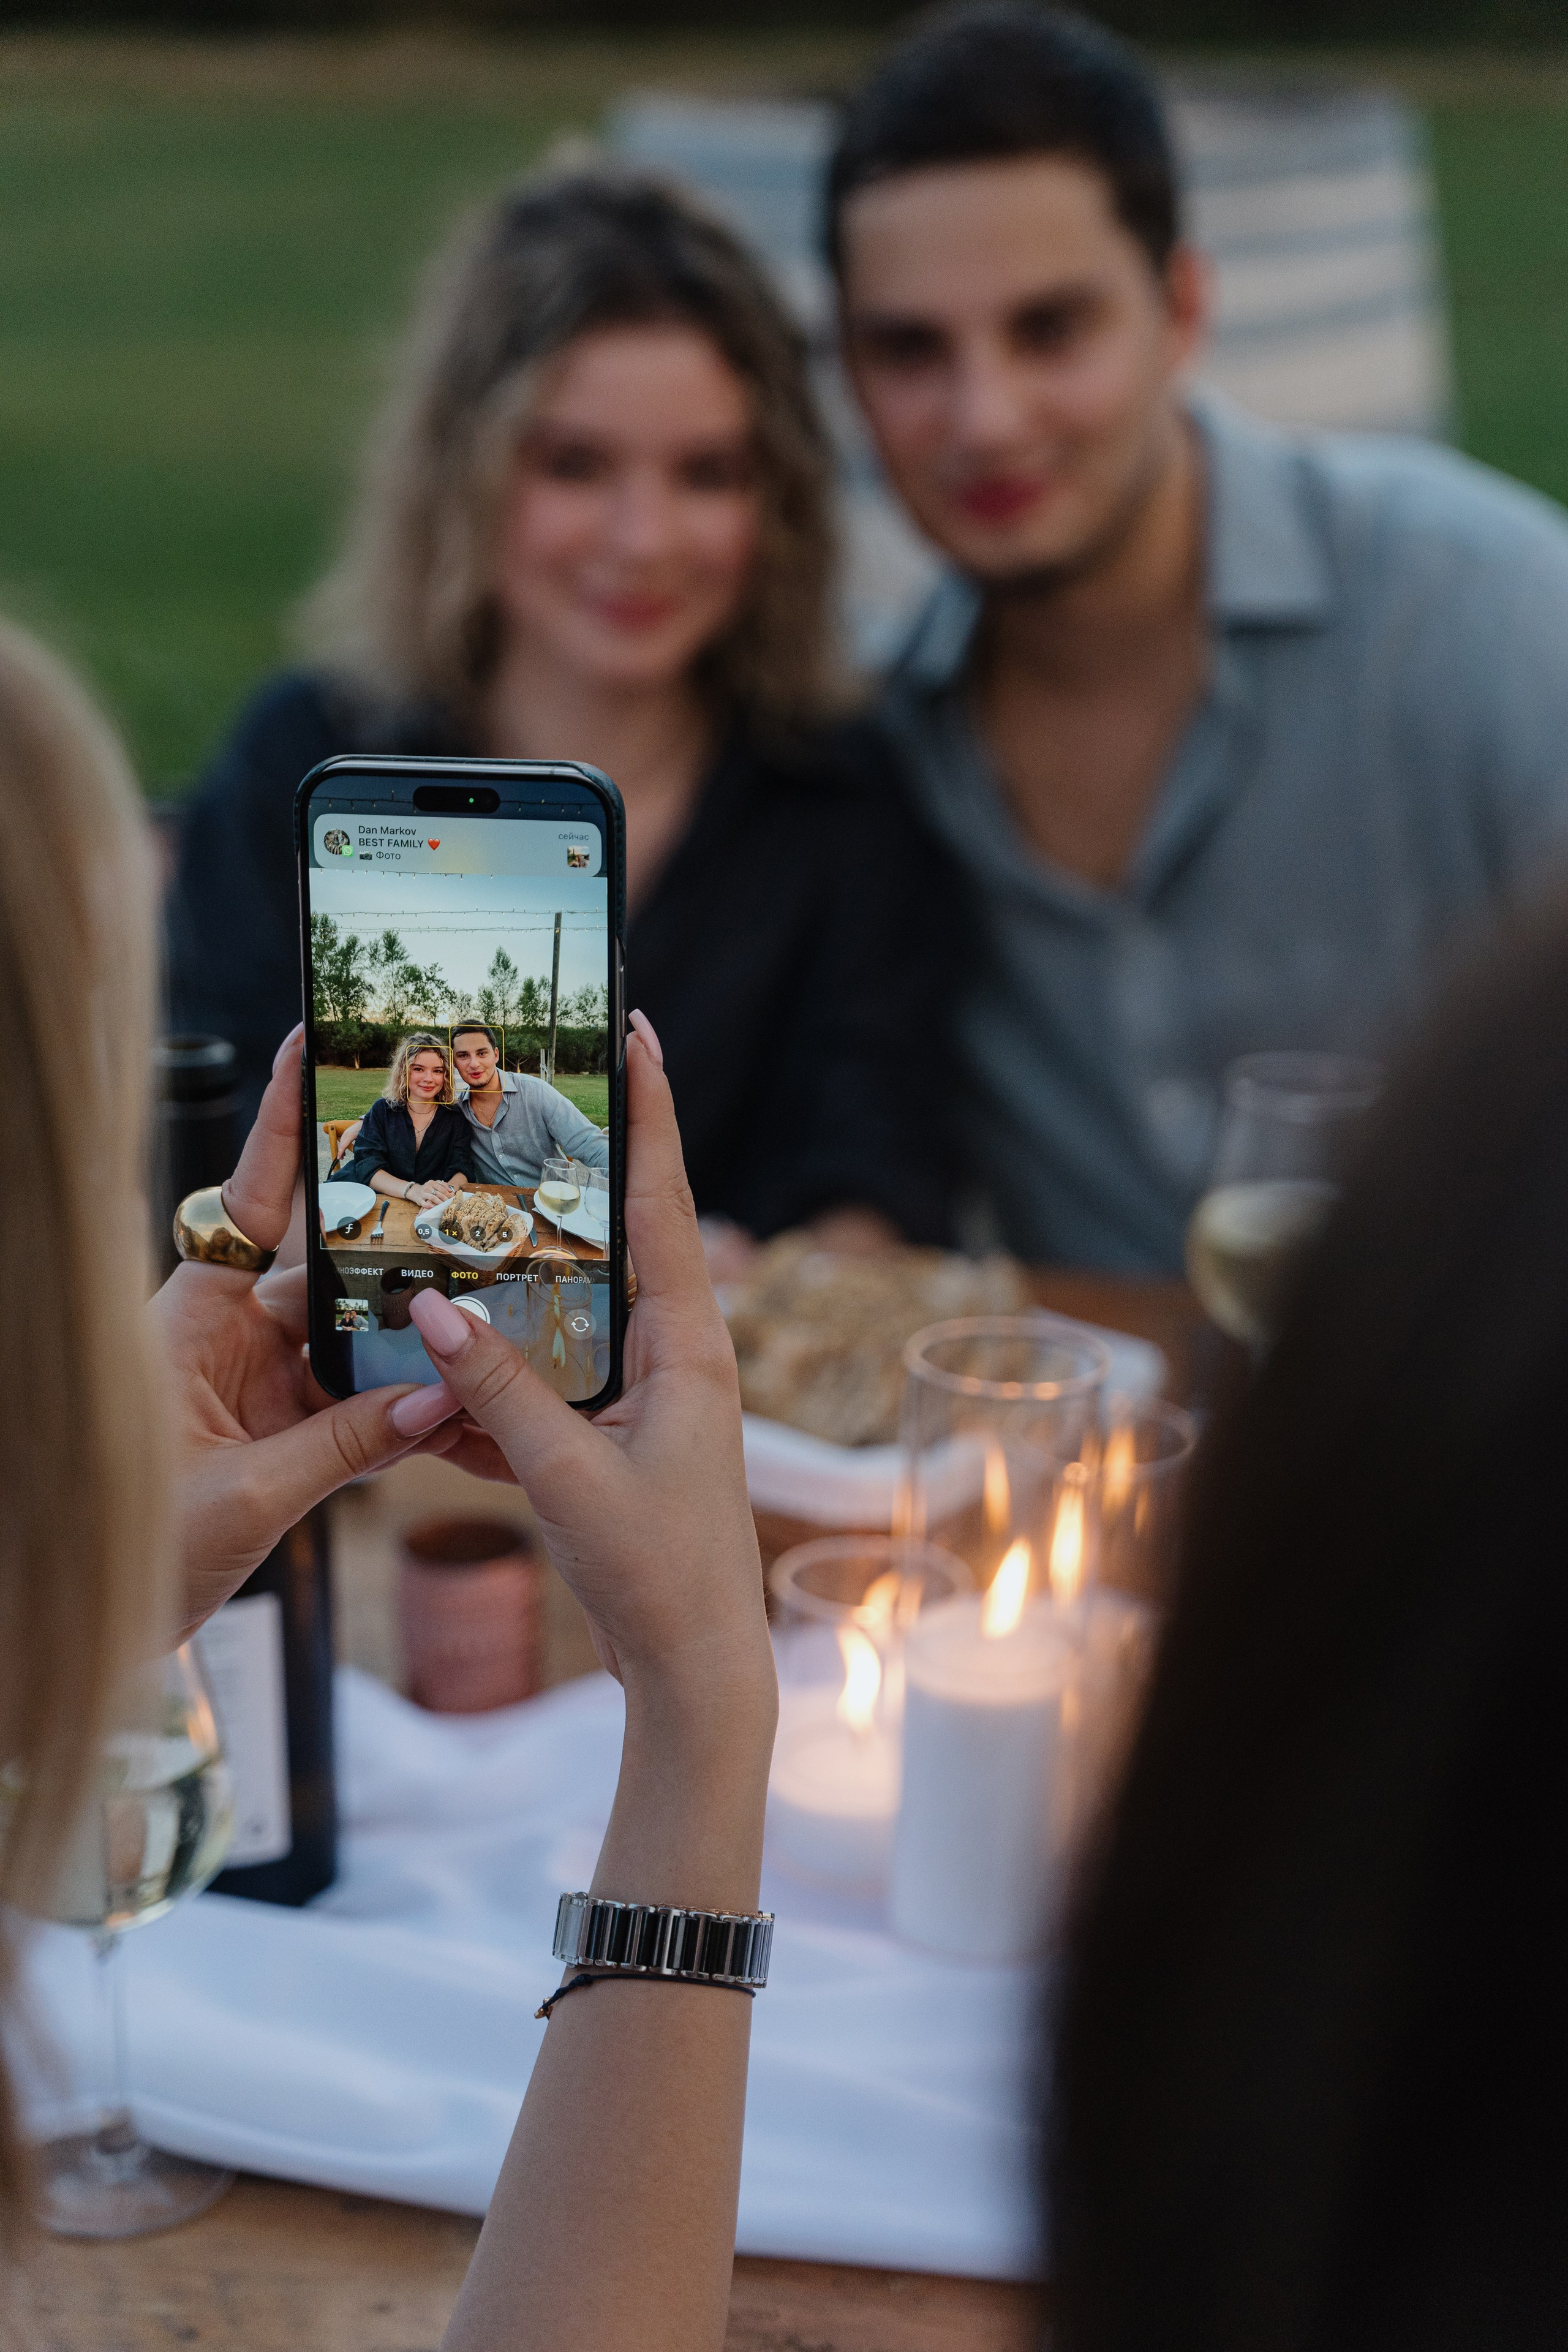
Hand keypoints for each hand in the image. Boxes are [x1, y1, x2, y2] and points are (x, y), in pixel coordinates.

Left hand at [153, 1028, 509, 1636]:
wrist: (89, 1628)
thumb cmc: (123, 1550)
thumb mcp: (240, 1497)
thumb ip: (346, 1446)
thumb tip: (441, 1398)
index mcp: (191, 1320)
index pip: (246, 1200)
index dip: (280, 1123)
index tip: (308, 1043)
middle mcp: (228, 1336)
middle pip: (330, 1270)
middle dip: (403, 1256)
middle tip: (478, 1222)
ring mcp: (258, 1384)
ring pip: (358, 1340)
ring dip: (420, 1350)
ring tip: (492, 1339)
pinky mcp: (283, 1434)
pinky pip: (359, 1406)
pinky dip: (407, 1416)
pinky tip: (464, 1420)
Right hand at [395, 1015, 773, 1738]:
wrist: (693, 1672)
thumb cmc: (656, 1574)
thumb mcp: (565, 1478)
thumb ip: (497, 1390)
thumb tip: (430, 1301)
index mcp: (687, 1344)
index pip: (664, 1200)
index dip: (650, 1111)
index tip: (639, 1027)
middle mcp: (673, 1353)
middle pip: (613, 1236)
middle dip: (564, 1174)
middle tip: (518, 1093)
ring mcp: (643, 1394)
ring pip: (566, 1311)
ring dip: (513, 1283)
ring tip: (450, 1226)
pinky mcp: (611, 1437)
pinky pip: (545, 1383)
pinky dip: (496, 1380)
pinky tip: (435, 1376)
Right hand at [409, 1179, 454, 1207]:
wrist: (415, 1191)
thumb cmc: (427, 1188)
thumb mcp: (434, 1184)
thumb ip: (443, 1185)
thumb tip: (451, 1190)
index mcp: (432, 1183)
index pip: (442, 1188)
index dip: (448, 1194)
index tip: (452, 1198)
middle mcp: (427, 1187)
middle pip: (439, 1193)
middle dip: (445, 1199)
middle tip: (450, 1203)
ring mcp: (423, 1193)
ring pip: (433, 1198)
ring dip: (439, 1202)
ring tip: (444, 1206)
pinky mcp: (419, 1200)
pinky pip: (424, 1203)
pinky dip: (428, 1205)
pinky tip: (432, 1207)